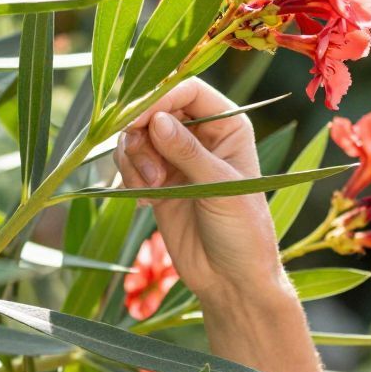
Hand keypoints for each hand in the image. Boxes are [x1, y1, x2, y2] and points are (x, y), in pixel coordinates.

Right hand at [115, 77, 287, 306]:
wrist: (232, 281)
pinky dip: (127, 176)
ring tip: (150, 187)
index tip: (137, 119)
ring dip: (133, 157)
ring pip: (136, 135)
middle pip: (154, 108)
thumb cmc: (243, 233)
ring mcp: (176, 158)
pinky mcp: (157, 182)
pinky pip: (129, 163)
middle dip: (139, 131)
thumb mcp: (220, 188)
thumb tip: (155, 118)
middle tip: (142, 162)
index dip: (158, 97)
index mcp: (228, 125)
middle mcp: (201, 136)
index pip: (187, 90)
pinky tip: (146, 203)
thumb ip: (187, 152)